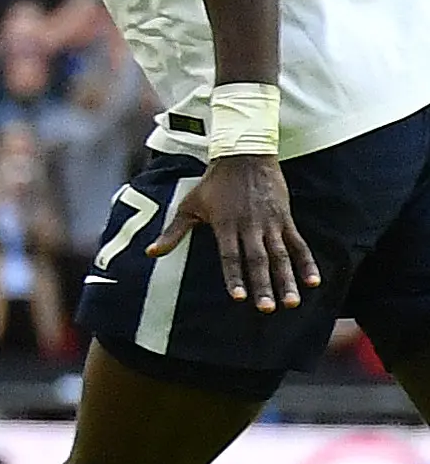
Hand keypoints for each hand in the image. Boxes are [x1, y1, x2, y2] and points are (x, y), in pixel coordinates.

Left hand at [146, 153, 320, 312]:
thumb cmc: (213, 184)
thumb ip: (172, 232)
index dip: (234, 277)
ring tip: (291, 302)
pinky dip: (307, 262)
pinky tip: (313, 281)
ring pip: (280, 256)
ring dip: (287, 280)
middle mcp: (249, 226)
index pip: (230, 257)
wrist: (244, 155)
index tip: (238, 297)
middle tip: (268, 308)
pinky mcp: (285, 218)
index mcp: (225, 225)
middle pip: (257, 261)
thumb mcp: (189, 206)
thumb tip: (150, 252)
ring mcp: (270, 223)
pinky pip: (298, 244)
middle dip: (263, 285)